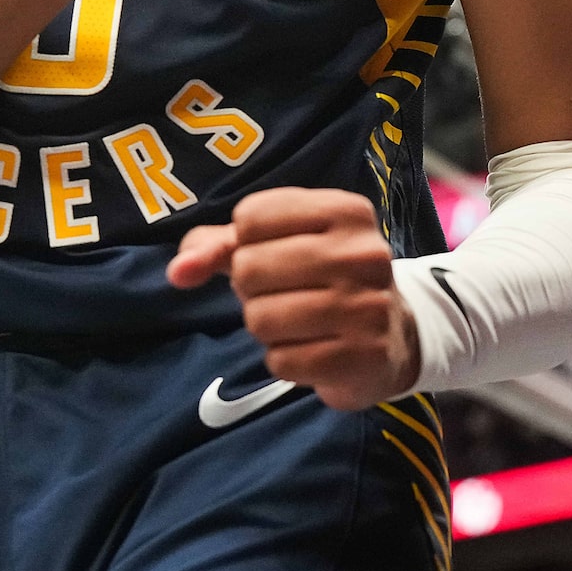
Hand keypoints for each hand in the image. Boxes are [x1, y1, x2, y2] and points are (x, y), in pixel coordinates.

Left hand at [167, 187, 420, 410]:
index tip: (276, 253)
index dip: (246, 243)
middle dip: (251, 289)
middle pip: (249, 268)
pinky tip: (312, 349)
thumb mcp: (276, 244)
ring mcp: (367, 307)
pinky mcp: (363, 357)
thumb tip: (177, 272)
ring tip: (296, 322)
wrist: (394, 335)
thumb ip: (217, 246)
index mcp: (345, 210)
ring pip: (260, 318)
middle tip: (284, 293)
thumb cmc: (320, 277)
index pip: (250, 217)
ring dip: (264, 326)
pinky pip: (281, 360)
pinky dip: (284, 359)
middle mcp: (364, 252)